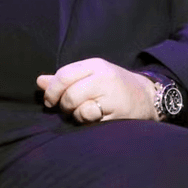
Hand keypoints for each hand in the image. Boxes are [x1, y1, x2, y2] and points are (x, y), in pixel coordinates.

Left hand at [36, 58, 157, 122]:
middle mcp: (104, 77)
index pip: (64, 75)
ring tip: (84, 114)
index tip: (50, 101)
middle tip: (68, 110)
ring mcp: (112, 95)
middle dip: (64, 106)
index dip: (52, 91)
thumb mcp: (92, 76)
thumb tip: (39, 81)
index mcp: (95, 65)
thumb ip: (65, 79)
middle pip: (69, 94)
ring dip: (76, 115)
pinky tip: (96, 119)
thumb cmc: (114, 87)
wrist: (148, 97)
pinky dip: (88, 122)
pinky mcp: (117, 112)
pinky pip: (92, 120)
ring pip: (79, 108)